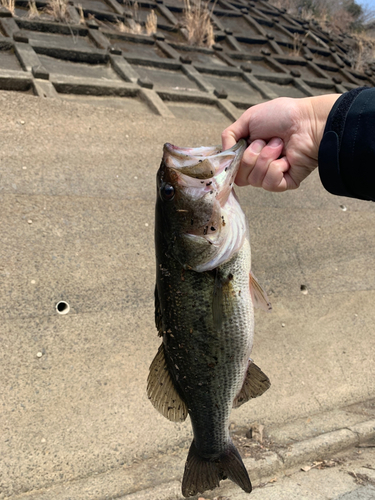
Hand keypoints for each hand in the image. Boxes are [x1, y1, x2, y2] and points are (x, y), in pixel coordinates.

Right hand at [222, 95, 340, 191]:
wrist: (308, 121)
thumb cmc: (283, 115)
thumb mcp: (248, 118)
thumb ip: (229, 135)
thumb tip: (224, 154)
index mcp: (249, 152)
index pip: (232, 169)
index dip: (233, 162)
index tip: (238, 149)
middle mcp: (259, 166)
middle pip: (240, 178)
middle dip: (250, 157)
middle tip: (264, 141)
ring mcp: (272, 175)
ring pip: (255, 181)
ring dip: (266, 159)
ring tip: (279, 145)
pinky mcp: (286, 183)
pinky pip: (270, 184)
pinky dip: (276, 168)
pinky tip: (286, 158)